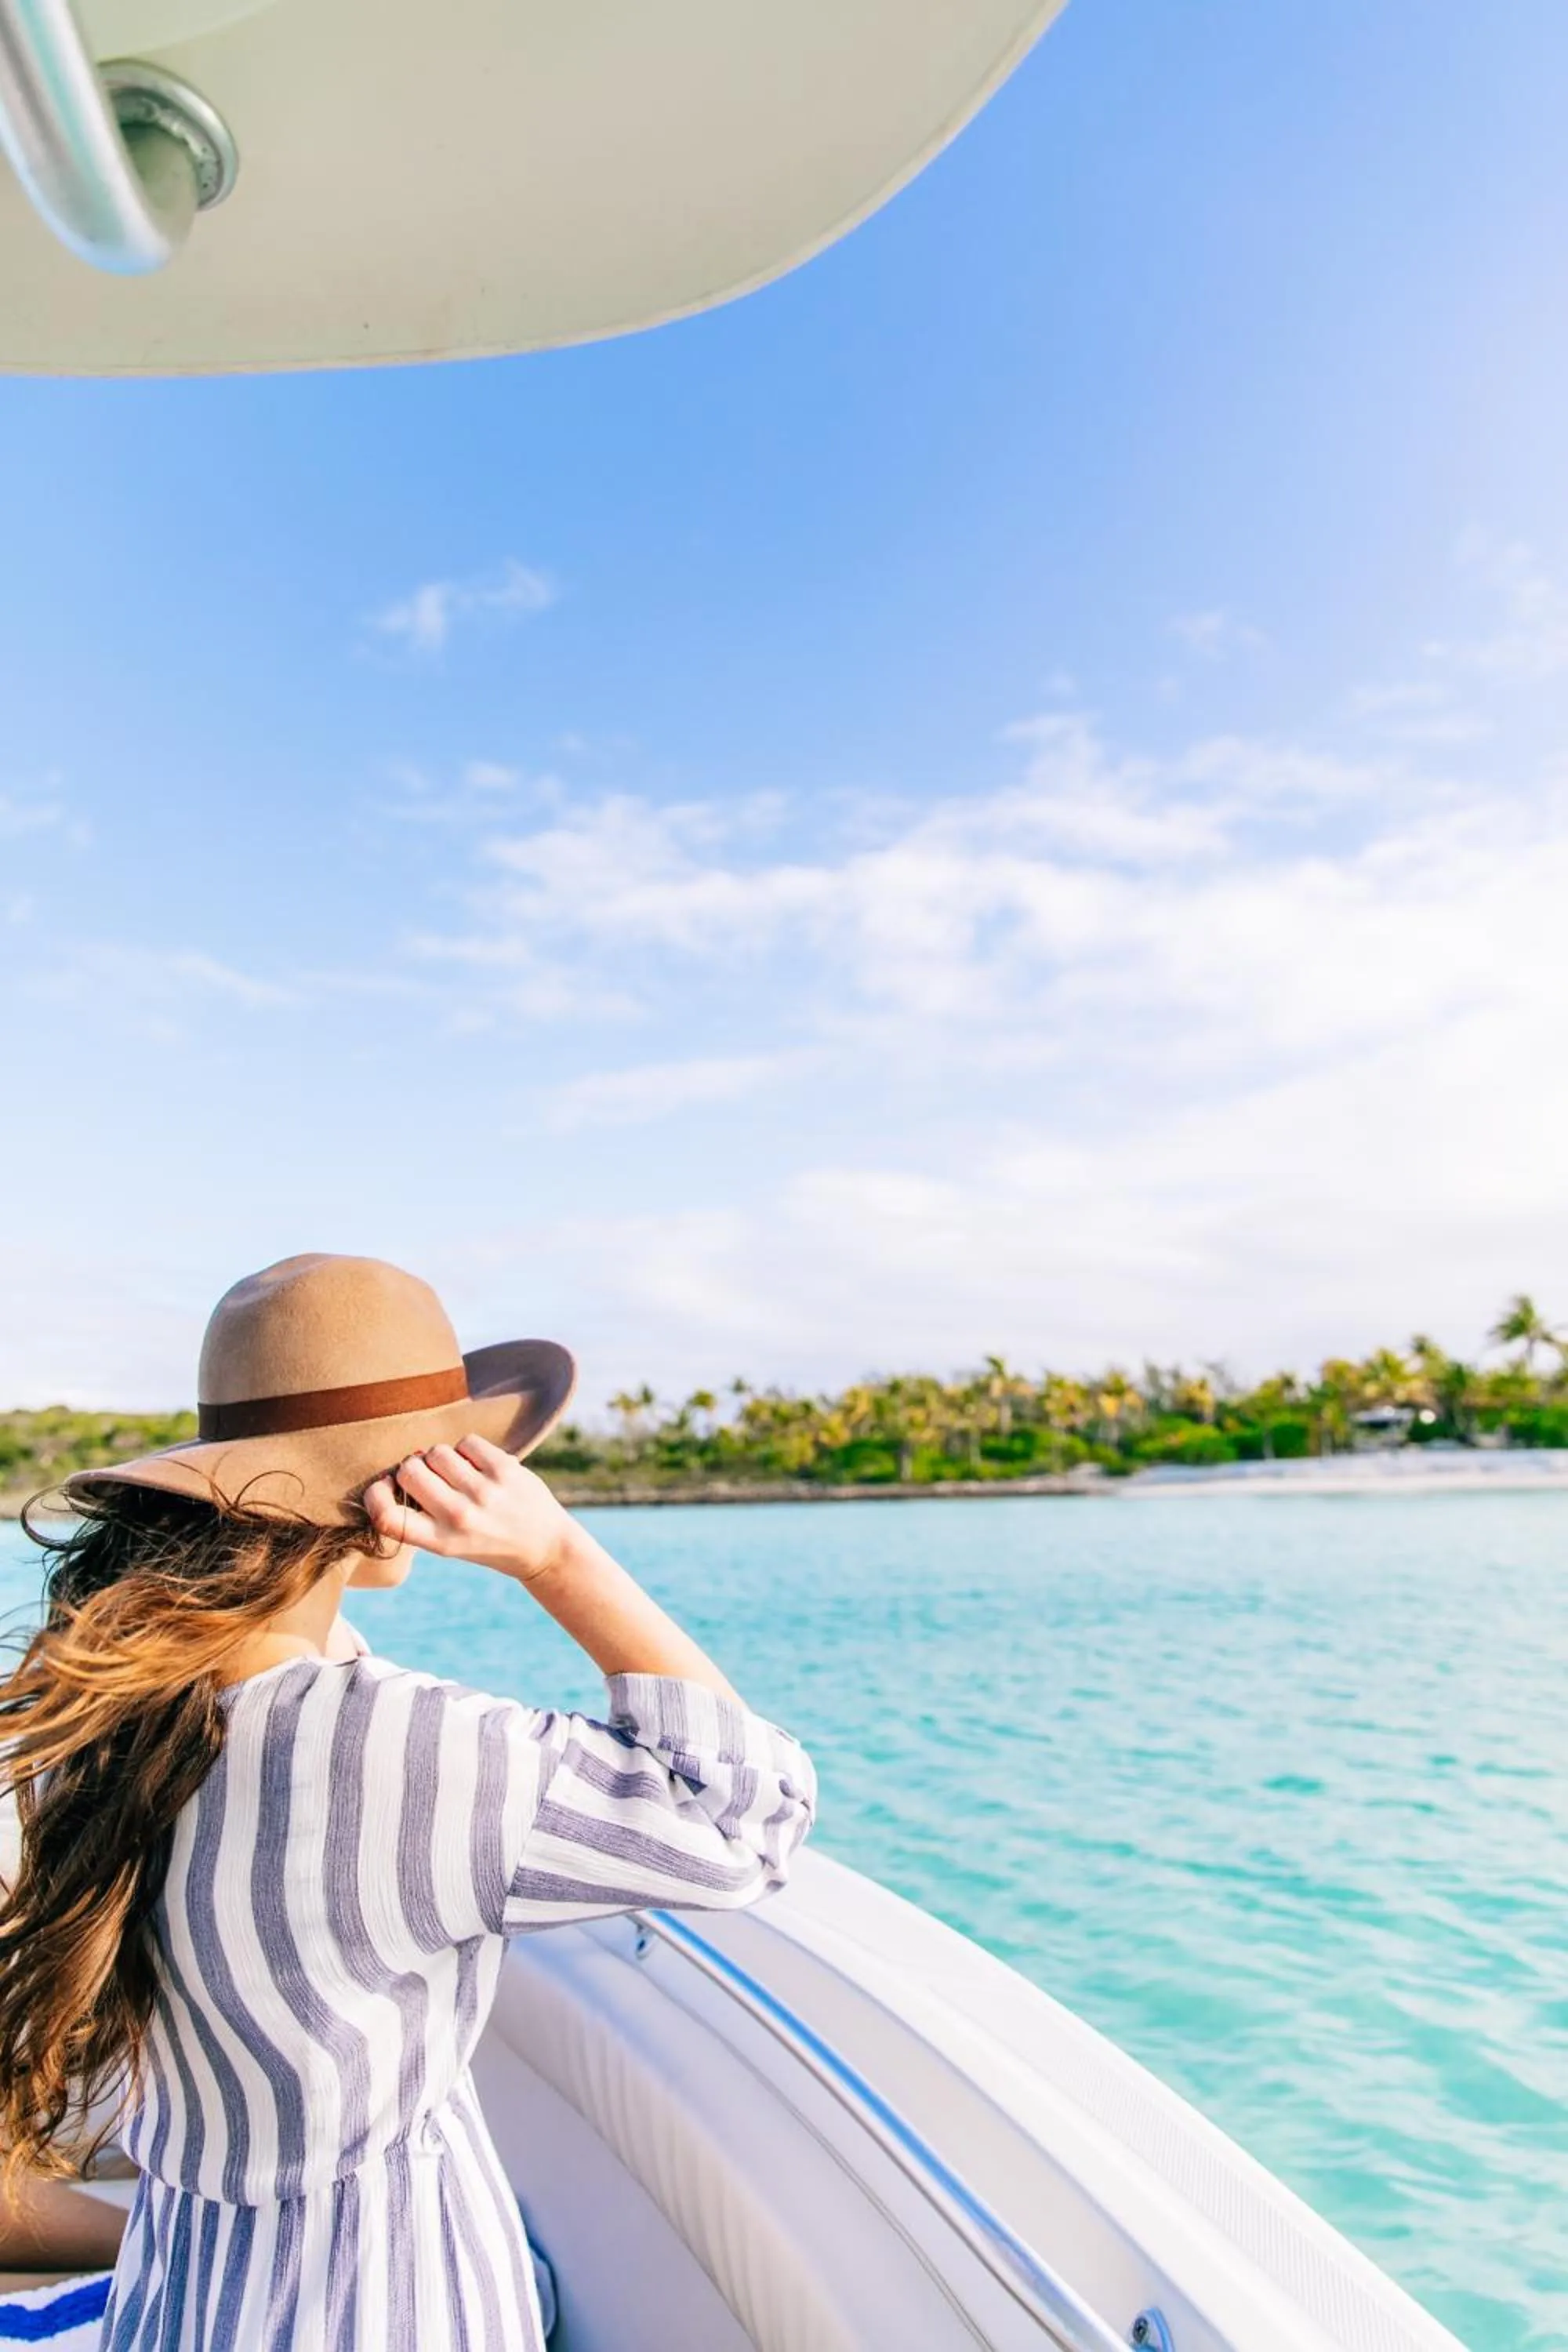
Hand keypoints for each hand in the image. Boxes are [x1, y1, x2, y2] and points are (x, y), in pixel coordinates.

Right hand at [364, 1435, 577, 1582]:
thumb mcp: (450, 1543)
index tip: (383, 1488)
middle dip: (413, 1468)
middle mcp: (460, 1518)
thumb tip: (396, 1471)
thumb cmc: (488, 1541)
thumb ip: (422, 1514)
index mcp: (441, 1542)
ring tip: (458, 1474)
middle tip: (432, 1479)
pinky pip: (466, 1442)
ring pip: (436, 1452)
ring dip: (441, 1458)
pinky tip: (479, 1467)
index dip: (375, 1496)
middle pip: (410, 1471)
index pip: (388, 1518)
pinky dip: (468, 1450)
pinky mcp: (505, 1469)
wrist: (545, 1547)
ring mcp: (484, 1492)